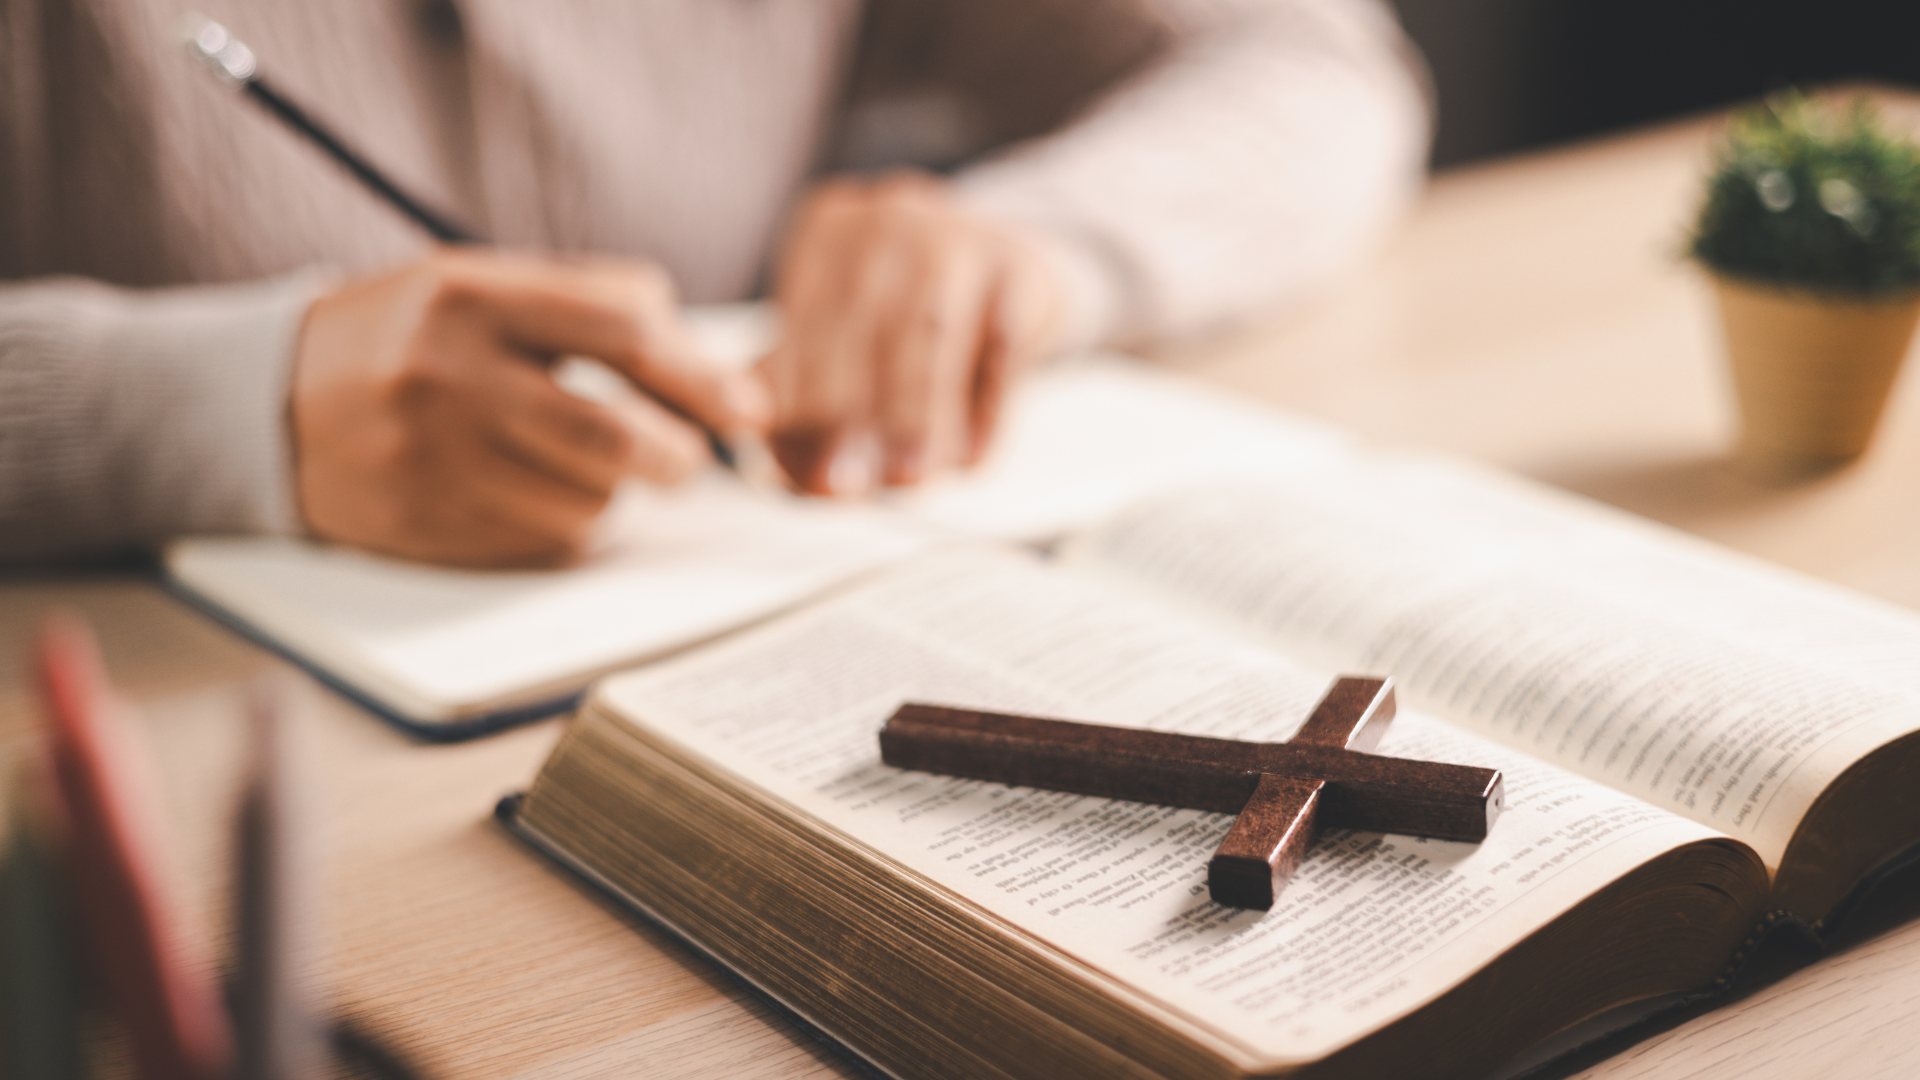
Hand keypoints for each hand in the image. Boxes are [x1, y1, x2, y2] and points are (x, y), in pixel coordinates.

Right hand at [291, 250, 767, 566]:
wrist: (268, 402)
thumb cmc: (406, 336)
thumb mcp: (479, 284)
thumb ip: (587, 303)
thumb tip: (705, 361)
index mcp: (470, 297)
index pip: (623, 331)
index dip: (700, 375)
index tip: (746, 409)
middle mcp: (448, 376)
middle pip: (615, 435)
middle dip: (677, 458)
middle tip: (687, 462)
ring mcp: (431, 459)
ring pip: (586, 502)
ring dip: (612, 493)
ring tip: (583, 466)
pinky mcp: (424, 526)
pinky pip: (541, 543)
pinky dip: (564, 524)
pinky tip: (533, 494)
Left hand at [761, 172, 1066, 493]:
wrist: (1014, 266)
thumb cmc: (911, 313)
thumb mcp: (848, 333)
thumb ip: (805, 395)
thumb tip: (786, 472)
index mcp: (828, 235)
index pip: (801, 327)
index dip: (796, 404)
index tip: (798, 470)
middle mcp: (888, 224)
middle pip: (858, 324)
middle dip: (847, 414)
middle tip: (843, 485)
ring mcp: (957, 238)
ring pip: (927, 332)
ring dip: (914, 413)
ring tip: (908, 478)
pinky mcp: (1019, 269)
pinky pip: (1001, 347)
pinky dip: (986, 409)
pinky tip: (971, 459)